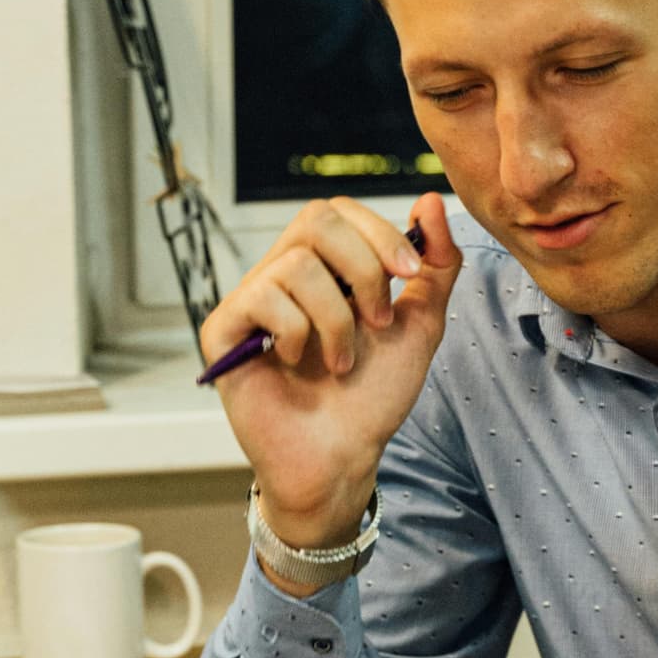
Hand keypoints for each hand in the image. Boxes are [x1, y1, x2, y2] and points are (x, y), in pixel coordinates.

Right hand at [198, 193, 460, 563]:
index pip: (339, 212)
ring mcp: (249, 300)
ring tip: (343, 362)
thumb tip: (430, 201)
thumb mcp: (422, 325)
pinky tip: (299, 365)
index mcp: (323, 267)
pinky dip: (297, 333)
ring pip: (295, 264)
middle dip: (363, 268)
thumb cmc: (374, 396)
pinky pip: (262, 298)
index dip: (379, 234)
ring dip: (336, 320)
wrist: (343, 457)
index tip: (410, 278)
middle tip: (380, 321)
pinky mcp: (222, 329)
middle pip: (314, 218)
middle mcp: (282, 274)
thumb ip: (435, 266)